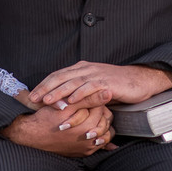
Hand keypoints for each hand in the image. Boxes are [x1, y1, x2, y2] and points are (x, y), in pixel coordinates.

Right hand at [0, 102, 114, 156]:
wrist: (31, 135)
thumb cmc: (46, 118)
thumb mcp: (66, 105)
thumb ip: (88, 98)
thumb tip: (108, 93)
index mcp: (86, 126)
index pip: (102, 107)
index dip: (94, 99)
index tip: (86, 97)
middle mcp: (88, 140)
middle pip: (105, 120)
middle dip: (99, 111)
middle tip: (88, 106)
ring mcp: (87, 148)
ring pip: (105, 133)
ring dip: (101, 123)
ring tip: (90, 116)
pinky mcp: (83, 153)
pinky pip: (100, 145)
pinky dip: (101, 137)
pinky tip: (97, 131)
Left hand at [30, 62, 171, 108]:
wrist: (140, 80)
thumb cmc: (117, 86)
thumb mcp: (95, 87)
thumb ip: (80, 91)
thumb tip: (64, 101)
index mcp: (82, 69)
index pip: (58, 75)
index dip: (44, 85)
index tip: (31, 95)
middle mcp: (86, 69)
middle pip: (60, 77)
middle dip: (45, 88)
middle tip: (32, 99)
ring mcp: (96, 75)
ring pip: (72, 82)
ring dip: (58, 92)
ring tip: (46, 101)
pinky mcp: (106, 82)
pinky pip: (89, 88)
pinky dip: (78, 94)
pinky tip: (70, 101)